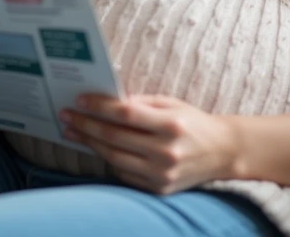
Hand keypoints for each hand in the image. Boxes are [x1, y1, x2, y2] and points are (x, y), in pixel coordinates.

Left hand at [60, 94, 239, 194]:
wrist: (223, 152)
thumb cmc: (194, 122)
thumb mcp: (171, 104)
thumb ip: (141, 103)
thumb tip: (106, 100)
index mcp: (171, 125)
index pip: (125, 114)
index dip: (99, 106)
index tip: (80, 100)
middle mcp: (166, 151)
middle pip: (114, 137)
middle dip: (86, 125)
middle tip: (66, 116)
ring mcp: (162, 174)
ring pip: (114, 157)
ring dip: (90, 143)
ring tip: (73, 132)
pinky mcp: (159, 189)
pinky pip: (124, 173)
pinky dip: (109, 159)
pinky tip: (97, 147)